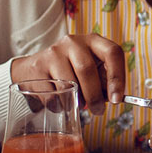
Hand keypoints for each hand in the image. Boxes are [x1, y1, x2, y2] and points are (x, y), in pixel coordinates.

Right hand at [8, 34, 126, 108]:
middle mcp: (73, 42)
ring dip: (77, 102)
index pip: (113, 53)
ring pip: (69, 84)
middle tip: (98, 111)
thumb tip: (114, 98)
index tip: (117, 99)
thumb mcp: (91, 70)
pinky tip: (61, 102)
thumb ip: (104, 81)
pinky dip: (60, 105)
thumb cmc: (71, 71)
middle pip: (87, 70)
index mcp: (93, 41)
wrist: (34, 69)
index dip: (118, 77)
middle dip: (95, 96)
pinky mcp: (38, 66)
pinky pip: (53, 94)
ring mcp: (53, 53)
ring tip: (78, 106)